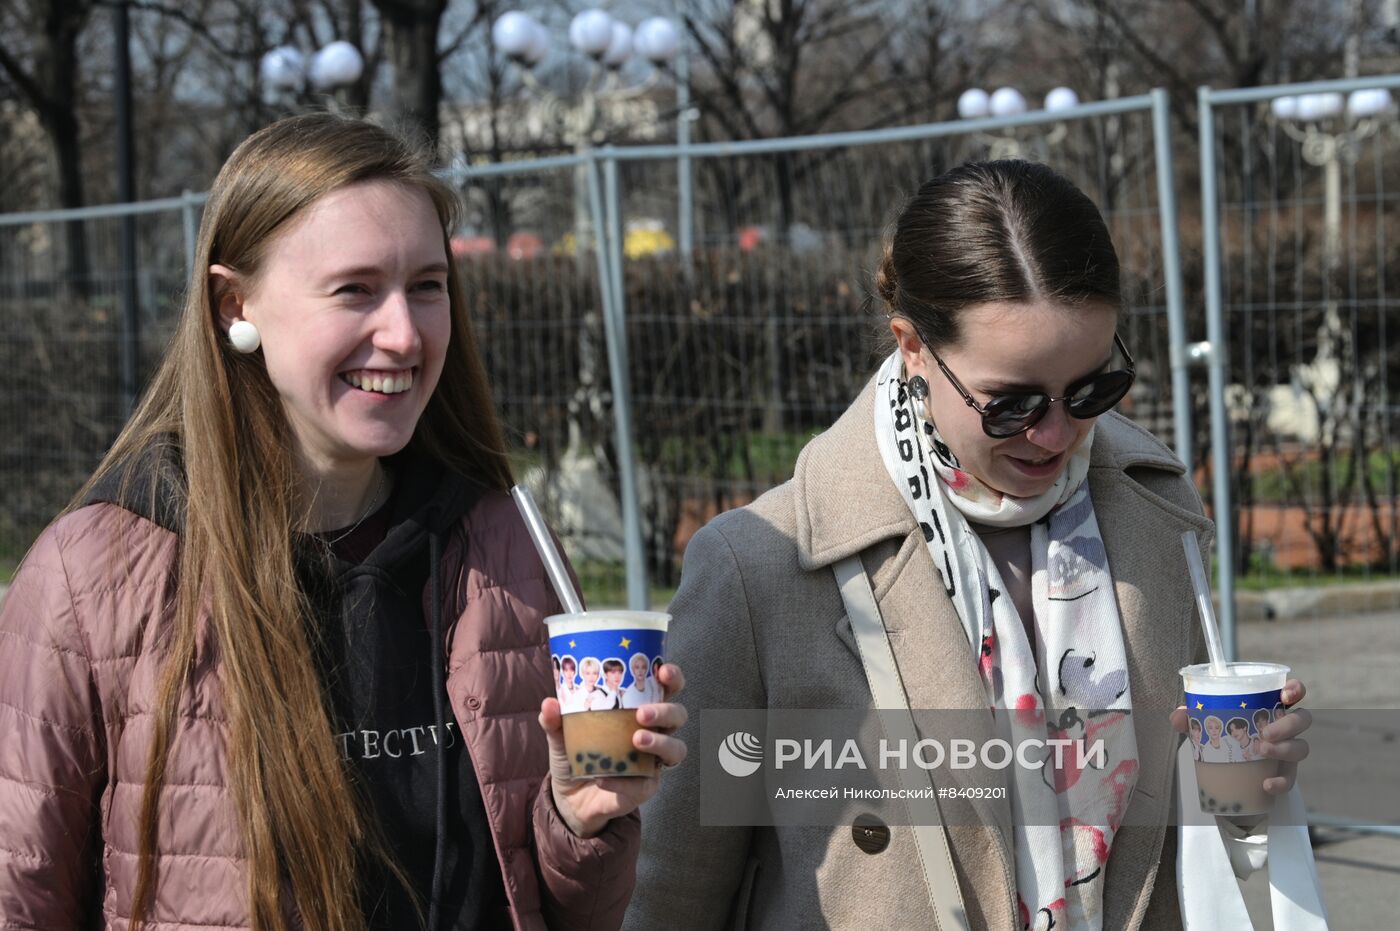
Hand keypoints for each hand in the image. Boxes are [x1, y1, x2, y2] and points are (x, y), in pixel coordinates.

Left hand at [538, 662, 688, 837]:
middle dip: (666, 710)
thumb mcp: (561, 735)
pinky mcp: (645, 787)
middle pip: (678, 715)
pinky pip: (646, 784)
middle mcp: (653, 732)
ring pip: (676, 749)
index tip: (663, 671)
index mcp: (638, 710)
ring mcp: (652, 761)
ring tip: (636, 740)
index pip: (665, 688)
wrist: (569, 799)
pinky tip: (604, 780)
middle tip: (643, 713)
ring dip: (660, 742)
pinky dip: (624, 782)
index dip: (672, 678)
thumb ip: (555, 720)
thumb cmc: (576, 755)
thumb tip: (549, 704)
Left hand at [1171, 678, 1310, 794]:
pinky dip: (1282, 782)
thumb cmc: (1222, 734)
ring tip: (1262, 751)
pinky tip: (1266, 785)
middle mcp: (1285, 727)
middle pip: (1303, 719)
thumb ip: (1189, 717)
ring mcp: (1288, 749)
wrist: (1228, 769)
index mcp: (1269, 707)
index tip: (1285, 695)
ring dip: (1284, 749)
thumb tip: (1178, 716)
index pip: (1292, 692)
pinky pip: (1291, 778)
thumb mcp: (1205, 723)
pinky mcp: (1286, 772)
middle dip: (1288, 724)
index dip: (1295, 690)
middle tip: (1265, 732)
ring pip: (1301, 747)